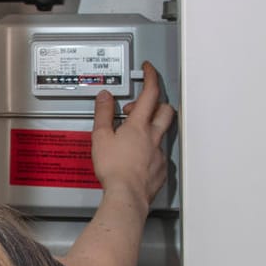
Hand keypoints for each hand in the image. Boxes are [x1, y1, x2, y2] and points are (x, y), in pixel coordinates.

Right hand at [91, 62, 176, 206]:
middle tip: (141, 105)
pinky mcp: (161, 169)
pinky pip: (161, 154)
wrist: (126, 195)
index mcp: (138, 125)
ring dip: (154, 126)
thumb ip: (103, 114)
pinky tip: (140, 157)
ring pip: (164, 132)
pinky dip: (152, 151)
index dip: (151, 78)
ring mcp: (159, 153)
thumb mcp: (100, 137)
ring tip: (138, 133)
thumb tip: (104, 97)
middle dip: (157, 102)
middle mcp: (153, 137)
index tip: (149, 70)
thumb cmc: (114, 169)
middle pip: (165, 110)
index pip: (149, 94)